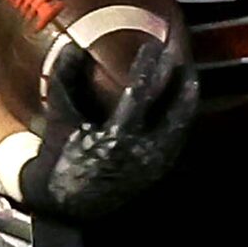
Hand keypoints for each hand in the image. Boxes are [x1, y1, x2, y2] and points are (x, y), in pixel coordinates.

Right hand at [17, 33, 197, 219]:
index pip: (139, 92)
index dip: (148, 65)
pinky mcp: (158, 169)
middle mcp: (140, 152)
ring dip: (187, 95)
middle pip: (170, 106)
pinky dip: (182, 116)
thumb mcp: (59, 115)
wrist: (68, 200)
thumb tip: (74, 46)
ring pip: (181, 123)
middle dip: (176, 76)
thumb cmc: (61, 154)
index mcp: (114, 137)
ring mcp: (153, 163)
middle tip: (178, 51)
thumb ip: (65, 78)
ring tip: (188, 72)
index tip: (152, 46)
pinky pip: (177, 137)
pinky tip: (183, 101)